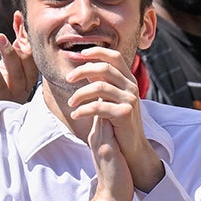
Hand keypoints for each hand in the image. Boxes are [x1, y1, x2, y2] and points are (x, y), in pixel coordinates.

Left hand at [0, 29, 38, 104]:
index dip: (26, 46)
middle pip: (16, 74)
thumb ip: (18, 41)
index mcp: (26, 82)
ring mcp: (1, 103)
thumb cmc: (4, 84)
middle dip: (8, 54)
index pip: (30, 65)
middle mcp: (17, 94)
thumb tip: (18, 15)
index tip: (17, 26)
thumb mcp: (12, 65)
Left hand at [68, 48, 161, 191]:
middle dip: (82, 71)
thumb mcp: (110, 100)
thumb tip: (86, 68)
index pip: (114, 56)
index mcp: (128, 80)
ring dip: (80, 94)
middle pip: (104, 69)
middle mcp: (131, 87)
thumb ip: (101, 84)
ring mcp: (130, 99)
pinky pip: (98, 106)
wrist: (132, 148)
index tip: (80, 54)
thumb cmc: (118, 124)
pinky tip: (75, 115)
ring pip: (99, 87)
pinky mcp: (125, 113)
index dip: (97, 52)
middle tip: (68, 78)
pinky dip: (83, 110)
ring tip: (71, 103)